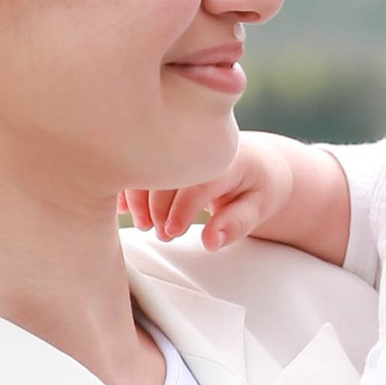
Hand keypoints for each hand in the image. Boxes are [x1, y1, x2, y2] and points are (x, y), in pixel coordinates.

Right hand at [126, 132, 309, 252]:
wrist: (261, 160)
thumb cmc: (261, 184)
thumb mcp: (260, 207)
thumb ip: (236, 224)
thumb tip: (211, 242)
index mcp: (230, 156)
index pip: (200, 180)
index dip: (182, 208)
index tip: (172, 232)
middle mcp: (202, 142)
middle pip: (168, 172)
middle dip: (157, 207)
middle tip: (163, 235)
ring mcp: (183, 143)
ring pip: (149, 165)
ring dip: (139, 198)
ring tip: (145, 225)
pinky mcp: (169, 149)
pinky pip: (142, 162)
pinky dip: (131, 186)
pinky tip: (125, 208)